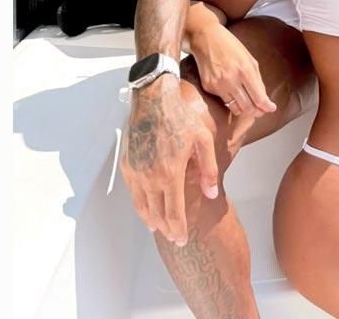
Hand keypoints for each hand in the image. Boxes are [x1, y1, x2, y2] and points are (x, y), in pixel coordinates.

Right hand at [120, 74, 219, 245]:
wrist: (153, 100)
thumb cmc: (181, 117)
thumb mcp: (203, 140)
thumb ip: (208, 170)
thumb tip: (211, 193)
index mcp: (170, 173)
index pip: (173, 213)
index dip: (178, 230)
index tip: (183, 239)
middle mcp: (150, 177)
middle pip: (157, 214)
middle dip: (167, 230)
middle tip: (174, 239)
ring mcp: (136, 172)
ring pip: (142, 206)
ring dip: (151, 220)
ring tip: (160, 229)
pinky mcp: (127, 165)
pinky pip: (133, 193)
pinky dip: (140, 205)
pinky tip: (146, 209)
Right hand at [189, 23, 277, 117]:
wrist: (206, 38)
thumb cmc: (230, 46)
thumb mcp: (249, 59)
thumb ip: (257, 80)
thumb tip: (263, 99)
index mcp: (245, 70)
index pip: (259, 98)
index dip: (267, 107)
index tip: (271, 108)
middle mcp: (231, 79)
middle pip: (248, 108)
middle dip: (257, 112)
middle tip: (261, 111)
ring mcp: (218, 84)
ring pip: (235, 108)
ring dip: (244, 110)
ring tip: (249, 106)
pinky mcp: (208, 87)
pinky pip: (224, 100)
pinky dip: (231, 100)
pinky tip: (233, 93)